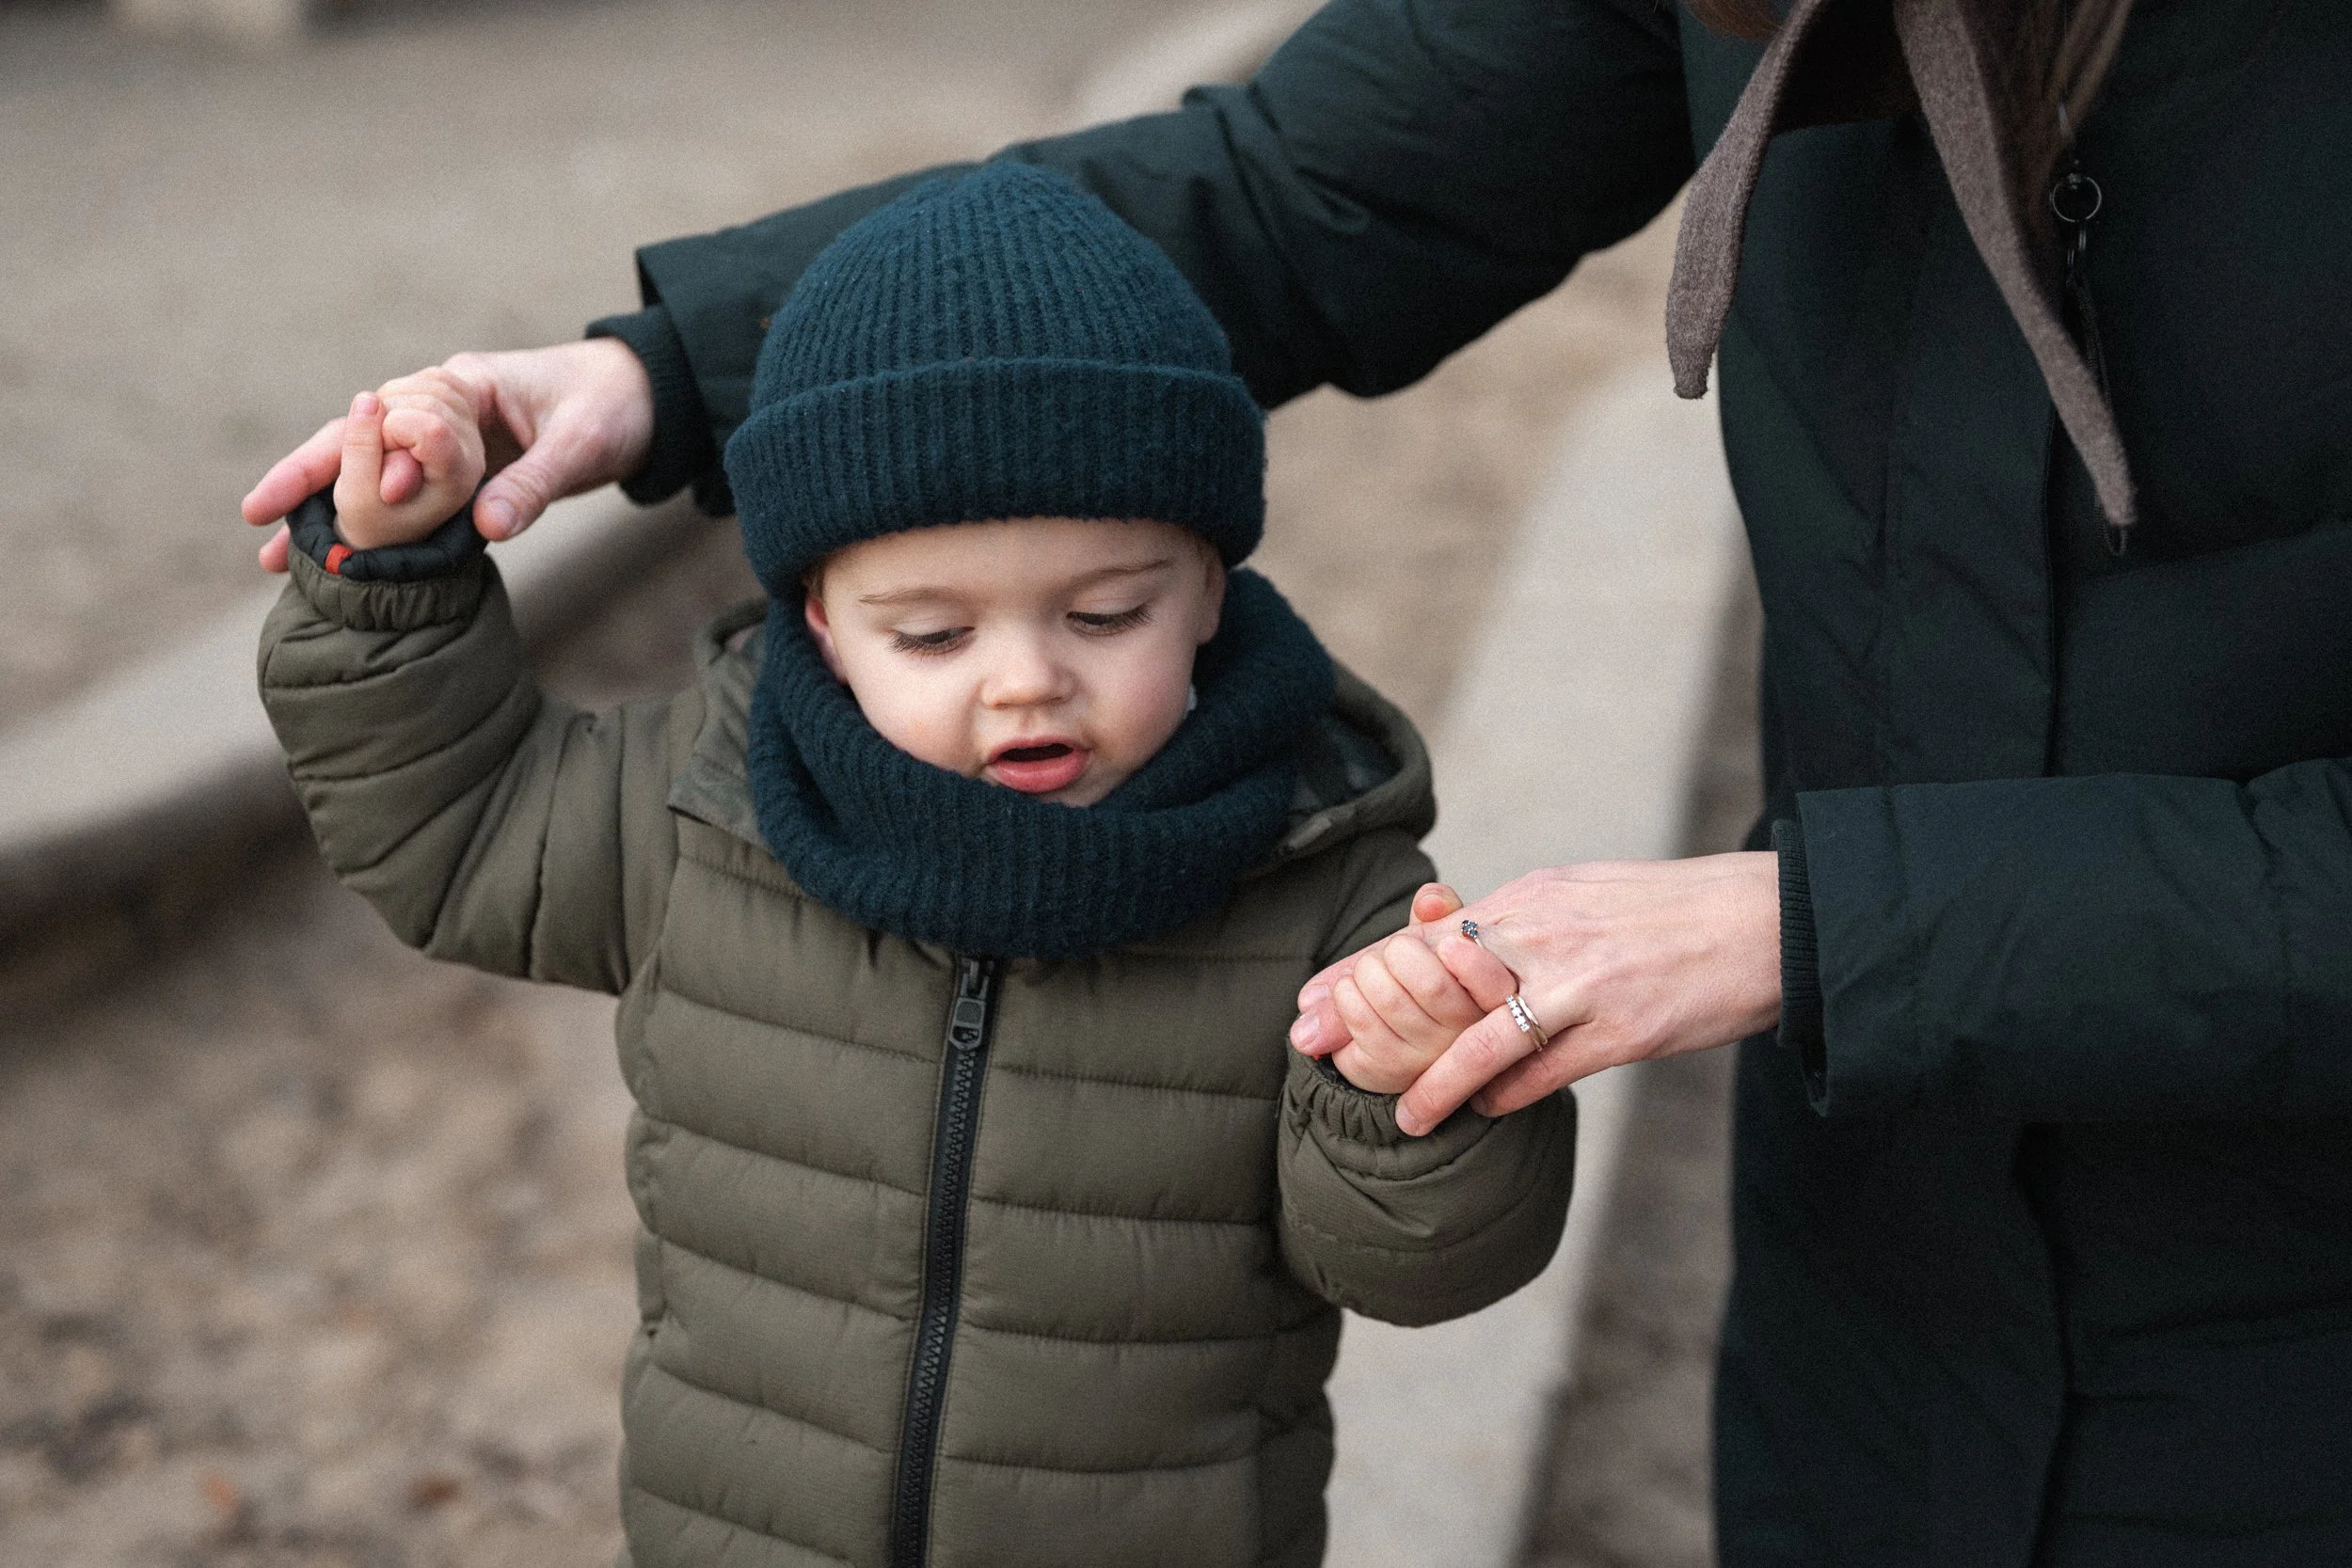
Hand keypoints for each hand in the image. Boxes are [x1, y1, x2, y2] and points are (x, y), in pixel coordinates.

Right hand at [243, 337, 655, 571]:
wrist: (647, 399)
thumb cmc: (614, 406)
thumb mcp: (581, 445)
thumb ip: (534, 484)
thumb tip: (485, 528)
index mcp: (464, 384)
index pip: (398, 418)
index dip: (383, 459)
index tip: (383, 501)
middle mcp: (442, 405)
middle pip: (360, 440)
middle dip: (310, 476)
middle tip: (258, 519)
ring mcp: (447, 439)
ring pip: (372, 470)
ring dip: (327, 507)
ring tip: (277, 557)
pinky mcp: (462, 471)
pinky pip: (406, 496)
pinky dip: (371, 523)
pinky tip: (339, 558)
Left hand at [1293, 853, 1780, 1134]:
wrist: (1773, 920)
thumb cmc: (1677, 910)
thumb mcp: (1588, 895)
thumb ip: (1526, 923)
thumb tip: (1464, 948)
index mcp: (1534, 896)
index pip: (1424, 935)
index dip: (1362, 970)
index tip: (1312, 998)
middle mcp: (1545, 933)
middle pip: (1430, 980)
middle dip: (1365, 1017)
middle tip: (1311, 1048)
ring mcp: (1582, 984)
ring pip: (1481, 1039)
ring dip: (1432, 1082)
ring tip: (1402, 1116)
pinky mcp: (1622, 1030)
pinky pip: (1545, 1071)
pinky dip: (1505, 1094)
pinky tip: (1481, 1111)